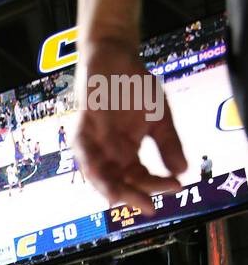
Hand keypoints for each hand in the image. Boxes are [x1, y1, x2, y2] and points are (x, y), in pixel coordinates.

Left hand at [73, 43, 186, 214]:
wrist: (116, 58)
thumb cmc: (135, 89)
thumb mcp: (159, 117)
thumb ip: (168, 144)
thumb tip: (183, 170)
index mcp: (127, 156)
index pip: (142, 179)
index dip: (158, 185)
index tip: (177, 188)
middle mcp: (109, 156)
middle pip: (119, 184)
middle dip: (134, 196)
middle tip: (148, 206)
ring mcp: (94, 145)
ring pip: (99, 174)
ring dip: (110, 186)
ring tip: (122, 198)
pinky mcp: (82, 130)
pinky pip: (85, 151)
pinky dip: (94, 161)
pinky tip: (106, 169)